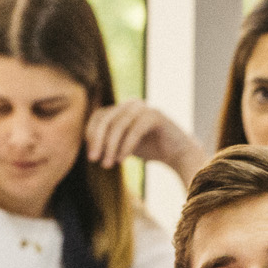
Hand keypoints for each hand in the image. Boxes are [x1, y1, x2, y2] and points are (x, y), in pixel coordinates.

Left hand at [86, 99, 204, 174]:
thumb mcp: (123, 143)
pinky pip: (135, 130)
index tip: (91, 156)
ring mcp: (144, 108)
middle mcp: (131, 103)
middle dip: (98, 141)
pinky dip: (126, 146)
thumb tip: (89, 145)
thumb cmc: (150, 149)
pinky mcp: (156, 115)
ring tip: (108, 164)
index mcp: (122, 107)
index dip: (91, 135)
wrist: (178, 154)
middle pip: (106, 119)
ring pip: (119, 125)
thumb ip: (108, 140)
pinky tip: (122, 160)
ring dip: (111, 146)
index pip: (98, 116)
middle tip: (95, 160)